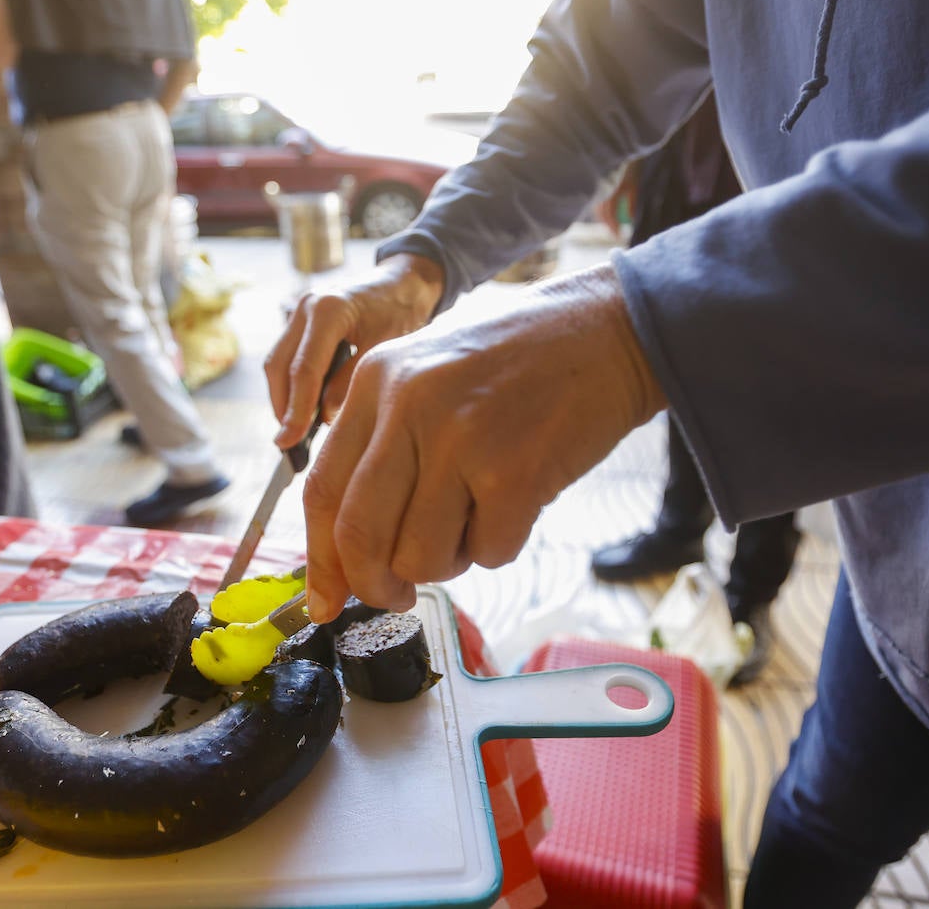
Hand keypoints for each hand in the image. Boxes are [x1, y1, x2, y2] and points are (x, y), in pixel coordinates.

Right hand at [264, 253, 443, 448]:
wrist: (402, 284)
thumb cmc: (400, 313)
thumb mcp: (385, 350)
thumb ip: (352, 383)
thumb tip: (322, 417)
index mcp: (329, 310)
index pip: (304, 369)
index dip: (296, 409)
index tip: (290, 441)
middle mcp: (305, 308)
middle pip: (279, 366)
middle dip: (282, 407)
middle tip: (288, 444)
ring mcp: (298, 313)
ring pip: (277, 363)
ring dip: (283, 398)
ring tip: (295, 432)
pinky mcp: (300, 323)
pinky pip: (287, 358)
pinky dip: (292, 386)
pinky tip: (303, 410)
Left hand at [301, 264, 664, 620]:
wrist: (608, 330)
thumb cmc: (518, 360)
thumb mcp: (426, 372)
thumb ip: (383, 443)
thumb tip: (349, 548)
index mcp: (376, 380)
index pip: (321, 488)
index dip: (321, 558)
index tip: (323, 600)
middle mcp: (408, 405)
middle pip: (359, 534)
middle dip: (372, 585)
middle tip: (393, 597)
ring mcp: (460, 438)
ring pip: (419, 556)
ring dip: (445, 563)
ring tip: (473, 522)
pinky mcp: (514, 472)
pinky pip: (487, 552)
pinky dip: (499, 545)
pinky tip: (518, 502)